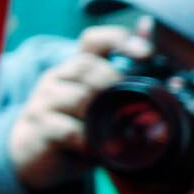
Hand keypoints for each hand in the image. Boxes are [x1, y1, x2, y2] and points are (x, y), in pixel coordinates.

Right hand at [8, 25, 149, 190]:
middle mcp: (57, 78)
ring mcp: (45, 101)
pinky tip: (101, 149)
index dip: (118, 40)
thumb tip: (159, 50)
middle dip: (114, 81)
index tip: (146, 53)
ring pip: (78, 97)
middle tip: (135, 103)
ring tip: (121, 129)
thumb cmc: (76, 126)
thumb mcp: (99, 106)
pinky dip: (89, 141)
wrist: (34, 153)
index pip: (93, 41)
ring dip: (103, 113)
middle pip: (86, 65)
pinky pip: (68, 130)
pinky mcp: (40, 127)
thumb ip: (125, 84)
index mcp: (75, 69)